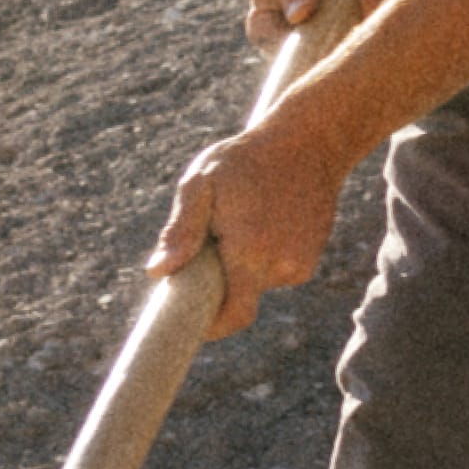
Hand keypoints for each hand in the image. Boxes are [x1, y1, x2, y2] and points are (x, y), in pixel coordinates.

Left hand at [146, 107, 350, 338]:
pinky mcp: (311, 257)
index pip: (234, 315)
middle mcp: (281, 264)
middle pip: (240, 296)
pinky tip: (263, 221)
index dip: (212, 326)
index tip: (191, 324)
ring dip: (243, 264)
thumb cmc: (245, 159)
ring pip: (258, 282)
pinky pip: (277, 270)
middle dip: (221, 282)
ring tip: (241, 222)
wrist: (308, 141)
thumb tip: (157, 272)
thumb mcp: (202, 183)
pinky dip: (263, 256)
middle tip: (210, 244)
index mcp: (250, 252)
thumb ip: (181, 230)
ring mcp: (301, 262)